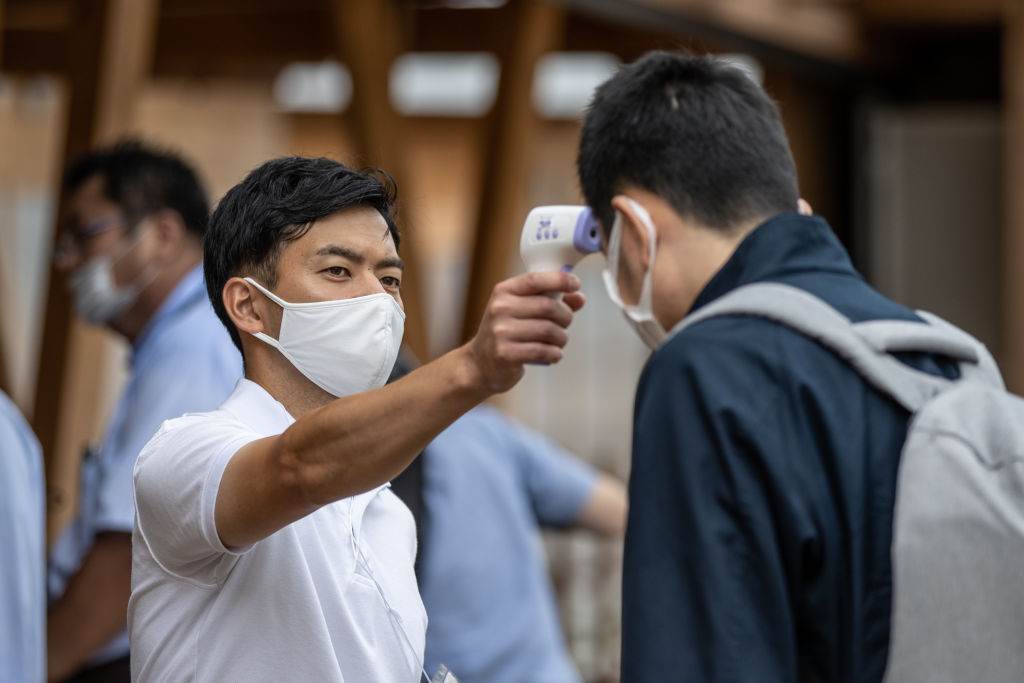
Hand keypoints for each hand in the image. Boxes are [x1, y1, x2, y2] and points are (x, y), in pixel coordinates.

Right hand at [464, 271, 585, 393]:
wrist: (480, 363)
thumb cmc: (507, 332)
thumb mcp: (523, 311)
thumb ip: (551, 301)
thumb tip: (580, 298)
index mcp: (504, 291)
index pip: (535, 280)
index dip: (560, 280)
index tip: (576, 284)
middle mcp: (500, 308)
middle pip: (548, 306)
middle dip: (566, 315)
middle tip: (566, 323)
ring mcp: (501, 331)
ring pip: (549, 330)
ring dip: (562, 338)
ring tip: (559, 341)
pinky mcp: (505, 353)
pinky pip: (543, 351)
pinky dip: (555, 354)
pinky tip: (553, 355)